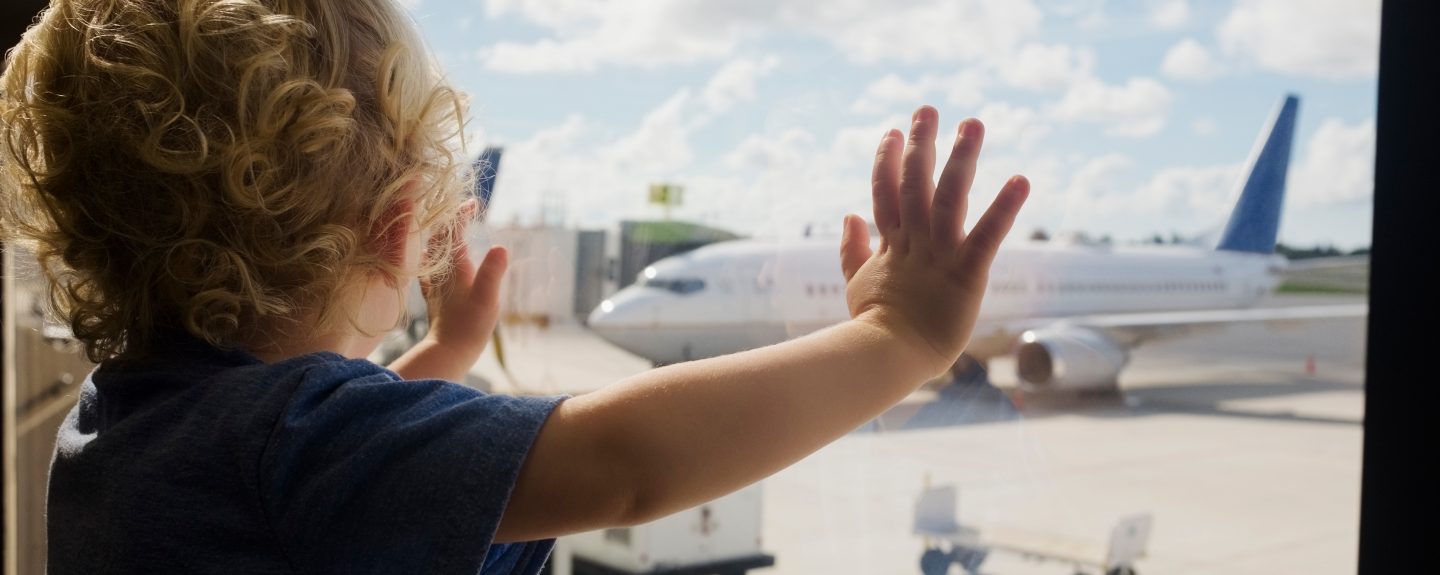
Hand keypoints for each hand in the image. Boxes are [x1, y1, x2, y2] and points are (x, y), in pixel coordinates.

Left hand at [395, 199, 506, 381]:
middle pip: (440, 238)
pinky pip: (431, 270)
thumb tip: (500, 247)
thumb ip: (493, 272)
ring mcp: (436, 284)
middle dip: (451, 221)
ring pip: (433, 253)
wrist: (448, 351)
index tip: (473, 203)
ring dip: (441, 238)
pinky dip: (434, 258)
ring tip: (452, 230)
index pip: (453, 231)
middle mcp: (441, 272)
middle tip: (465, 211)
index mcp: (454, 267)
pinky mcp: (435, 297)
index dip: (460, 214)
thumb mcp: (487, 299)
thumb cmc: (469, 326)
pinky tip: (433, 260)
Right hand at [840, 106, 1028, 373]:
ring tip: (974, 125)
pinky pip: (988, 235)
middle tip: (929, 109)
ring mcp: (938, 256)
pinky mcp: (966, 274)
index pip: (885, 193)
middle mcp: (913, 243)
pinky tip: (1021, 180)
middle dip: (923, 144)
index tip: (893, 132)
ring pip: (950, 198)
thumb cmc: (874, 328)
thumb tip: (849, 214)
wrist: (887, 359)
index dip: (888, 160)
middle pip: (916, 184)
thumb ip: (852, 249)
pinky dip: (1004, 208)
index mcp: (889, 246)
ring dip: (962, 159)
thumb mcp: (856, 284)